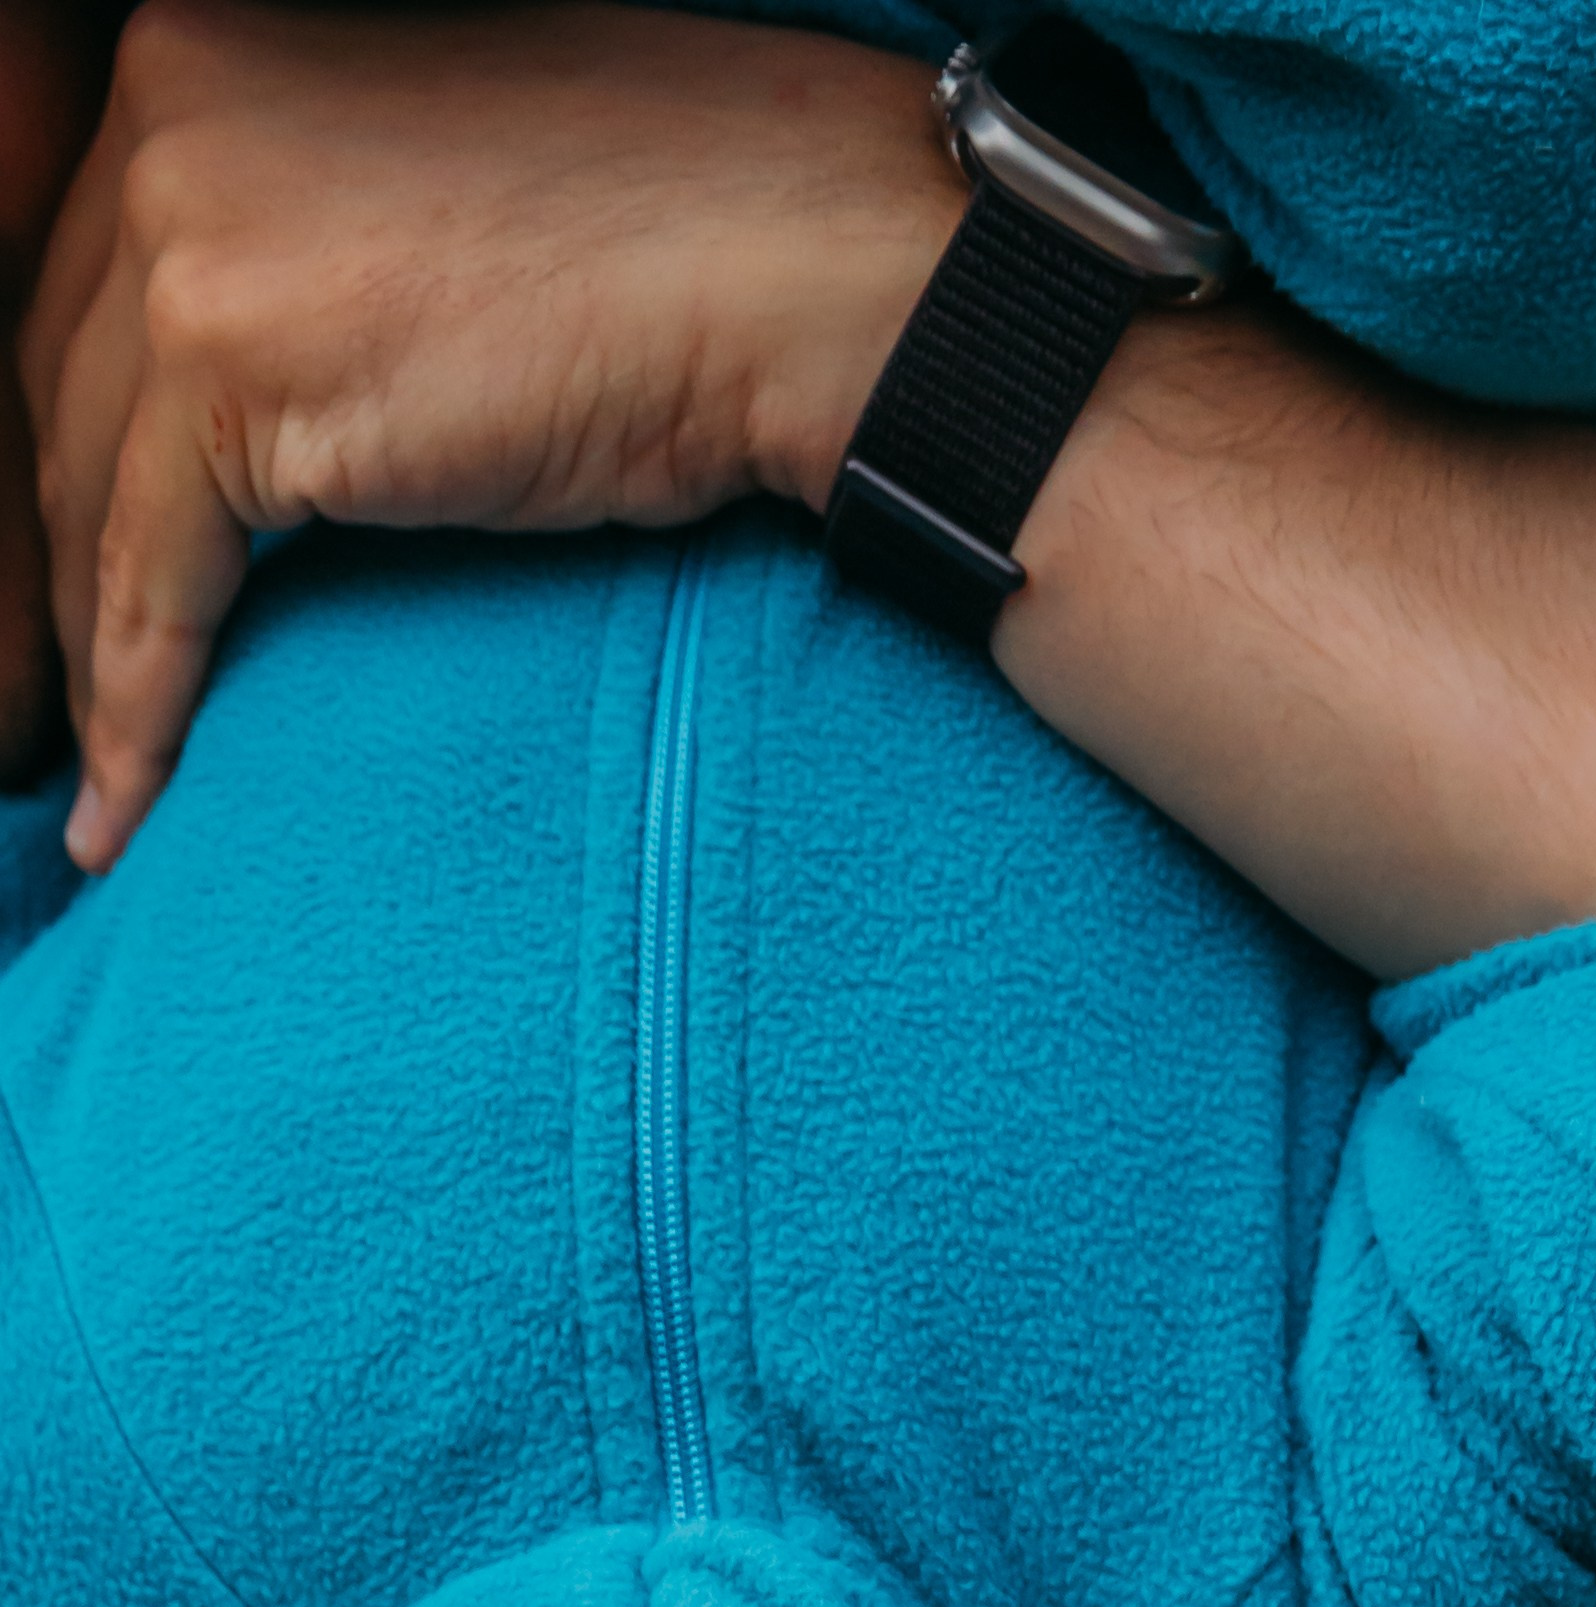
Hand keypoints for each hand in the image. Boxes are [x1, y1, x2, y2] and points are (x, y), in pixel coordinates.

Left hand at [19, 0, 959, 866]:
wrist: (790, 262)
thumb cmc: (670, 247)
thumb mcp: (429, 218)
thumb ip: (312, 262)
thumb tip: (260, 406)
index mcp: (193, 50)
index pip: (85, 292)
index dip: (85, 459)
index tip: (99, 583)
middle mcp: (160, 113)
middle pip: (63, 393)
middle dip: (70, 564)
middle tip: (96, 699)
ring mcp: (187, 232)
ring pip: (87, 498)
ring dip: (95, 659)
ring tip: (114, 791)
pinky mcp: (231, 368)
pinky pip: (148, 582)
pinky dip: (136, 709)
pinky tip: (131, 810)